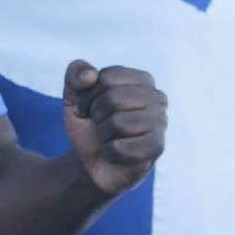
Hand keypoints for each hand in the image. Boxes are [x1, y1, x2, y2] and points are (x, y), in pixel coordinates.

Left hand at [63, 59, 166, 196]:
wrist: (91, 160)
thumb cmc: (89, 123)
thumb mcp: (73, 95)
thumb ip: (75, 74)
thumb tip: (91, 75)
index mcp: (141, 79)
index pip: (106, 78)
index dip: (88, 95)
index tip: (90, 106)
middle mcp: (157, 97)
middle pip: (113, 98)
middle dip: (96, 114)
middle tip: (100, 124)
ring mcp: (160, 123)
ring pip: (118, 123)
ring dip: (103, 133)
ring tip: (109, 137)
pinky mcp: (157, 148)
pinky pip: (121, 148)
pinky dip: (109, 152)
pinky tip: (115, 152)